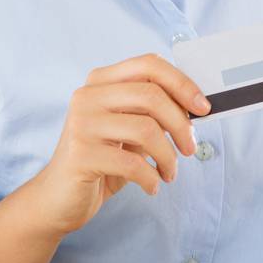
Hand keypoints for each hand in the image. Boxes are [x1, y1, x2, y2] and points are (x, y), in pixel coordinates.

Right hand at [25, 55, 208, 235]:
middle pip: (151, 95)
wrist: (59, 197)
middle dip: (181, 125)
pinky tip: (151, 186)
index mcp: (100, 82)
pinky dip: (151, 178)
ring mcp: (82, 124)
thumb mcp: (129, 130)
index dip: (182, 83)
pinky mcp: (81, 154)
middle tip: (190, 148)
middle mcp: (87, 96)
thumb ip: (153, 113)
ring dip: (168, 157)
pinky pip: (132, 163)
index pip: (148, 64)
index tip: (203, 107)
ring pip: (147, 130)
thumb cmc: (102, 161)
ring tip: (168, 173)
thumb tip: (196, 106)